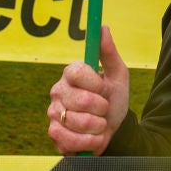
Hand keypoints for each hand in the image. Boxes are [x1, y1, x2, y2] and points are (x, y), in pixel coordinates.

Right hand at [47, 26, 129, 155]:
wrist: (113, 131)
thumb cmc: (114, 99)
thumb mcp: (118, 75)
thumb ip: (109, 53)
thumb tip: (103, 28)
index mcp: (72, 73)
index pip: (77, 72)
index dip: (95, 84)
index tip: (104, 89)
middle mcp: (58, 90)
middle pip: (81, 100)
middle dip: (102, 109)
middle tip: (103, 109)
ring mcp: (53, 113)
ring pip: (78, 122)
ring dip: (98, 127)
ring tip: (99, 124)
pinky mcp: (53, 134)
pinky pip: (70, 139)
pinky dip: (89, 142)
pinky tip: (92, 137)